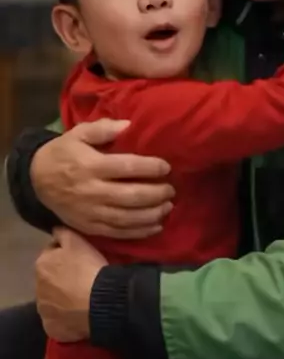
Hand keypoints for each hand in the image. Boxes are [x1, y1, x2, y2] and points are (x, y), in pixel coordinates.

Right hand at [31, 119, 174, 238]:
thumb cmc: (63, 153)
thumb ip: (103, 129)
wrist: (36, 180)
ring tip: (168, 207)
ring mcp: (90, 212)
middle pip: (131, 196)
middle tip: (171, 189)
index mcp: (91, 166)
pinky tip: (155, 226)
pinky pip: (117, 233)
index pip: (126, 167)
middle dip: (156, 194)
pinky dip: (139, 232)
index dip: (150, 167)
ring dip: (152, 214)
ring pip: (127, 218)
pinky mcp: (89, 227)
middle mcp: (92, 191)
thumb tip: (128, 125)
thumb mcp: (78, 134)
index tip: (166, 167)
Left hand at [35, 227, 105, 341]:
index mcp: (41, 264)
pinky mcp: (53, 328)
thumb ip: (62, 233)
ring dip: (62, 297)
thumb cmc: (88, 268)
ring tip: (82, 296)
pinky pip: (59, 320)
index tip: (79, 256)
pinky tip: (79, 313)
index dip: (65, 253)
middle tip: (81, 276)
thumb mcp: (77, 240)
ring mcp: (44, 311)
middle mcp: (37, 288)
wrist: (99, 302)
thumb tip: (55, 232)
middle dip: (61, 276)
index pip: (50, 253)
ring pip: (53, 300)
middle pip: (50, 278)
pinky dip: (66, 317)